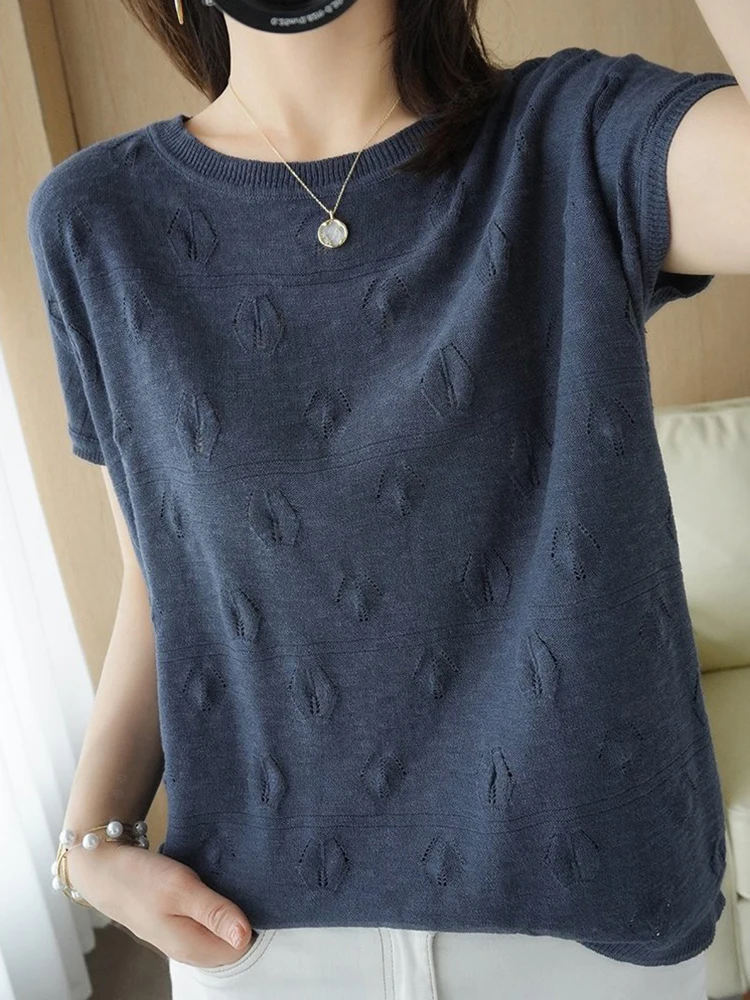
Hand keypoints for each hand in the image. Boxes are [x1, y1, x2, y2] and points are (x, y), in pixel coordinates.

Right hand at [64, 840, 255, 967]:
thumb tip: (246, 936)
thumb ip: (214, 912)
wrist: (104, 869)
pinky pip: (206, 920)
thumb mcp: (181, 889)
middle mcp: (188, 949)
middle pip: (233, 940)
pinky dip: (213, 904)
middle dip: (241, 914)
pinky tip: (210, 884)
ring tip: (225, 880)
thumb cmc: (141, 878)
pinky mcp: (175, 923)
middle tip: (239, 882)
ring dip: (227, 908)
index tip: (250, 891)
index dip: (251, 919)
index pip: (243, 946)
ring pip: (220, 929)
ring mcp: (181, 937)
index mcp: (192, 947)